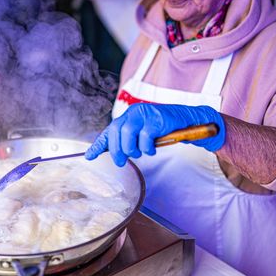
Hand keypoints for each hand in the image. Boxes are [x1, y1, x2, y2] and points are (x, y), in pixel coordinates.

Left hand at [84, 103, 225, 165]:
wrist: (186, 121)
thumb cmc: (163, 128)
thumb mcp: (143, 134)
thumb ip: (129, 140)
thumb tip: (116, 154)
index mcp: (128, 116)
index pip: (109, 131)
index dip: (98, 144)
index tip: (89, 156)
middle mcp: (133, 113)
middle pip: (116, 132)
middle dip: (116, 150)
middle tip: (121, 162)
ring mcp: (144, 115)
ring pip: (128, 135)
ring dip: (133, 149)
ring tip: (141, 152)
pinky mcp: (156, 120)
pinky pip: (145, 138)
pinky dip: (147, 148)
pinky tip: (152, 148)